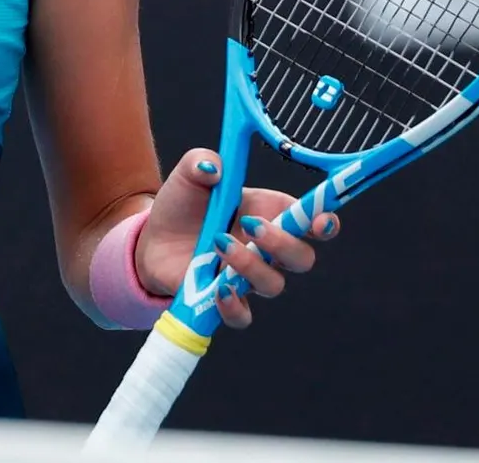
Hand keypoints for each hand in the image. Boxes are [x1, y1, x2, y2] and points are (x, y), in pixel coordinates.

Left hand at [133, 149, 340, 330]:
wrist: (153, 237)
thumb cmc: (183, 204)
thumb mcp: (189, 174)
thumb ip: (202, 162)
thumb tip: (213, 168)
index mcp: (270, 212)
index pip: (313, 222)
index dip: (325, 223)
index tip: (321, 221)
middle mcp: (266, 248)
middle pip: (301, 258)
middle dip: (284, 244)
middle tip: (253, 227)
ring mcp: (248, 276)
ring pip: (273, 284)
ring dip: (250, 265)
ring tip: (218, 243)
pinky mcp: (225, 300)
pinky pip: (243, 316)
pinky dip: (235, 307)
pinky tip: (218, 290)